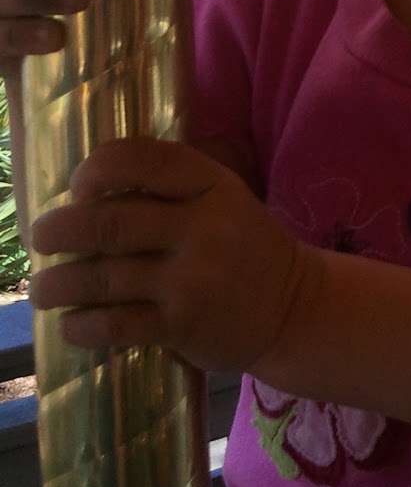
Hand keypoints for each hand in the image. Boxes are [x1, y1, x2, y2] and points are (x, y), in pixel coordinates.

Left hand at [29, 138, 311, 373]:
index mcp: (212, 185)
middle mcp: (203, 227)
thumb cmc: (244, 247)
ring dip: (59, 284)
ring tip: (41, 289)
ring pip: (104, 277)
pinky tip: (70, 325)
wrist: (294, 308)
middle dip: (60, 230)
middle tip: (40, 238)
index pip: (144, 160)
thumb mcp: (222, 199)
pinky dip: (83, 325)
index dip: (98, 169)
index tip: (77, 187)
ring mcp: (193, 279)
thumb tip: (87, 191)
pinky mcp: (184, 325)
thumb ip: (170, 188)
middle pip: (110, 223)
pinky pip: (116, 324)